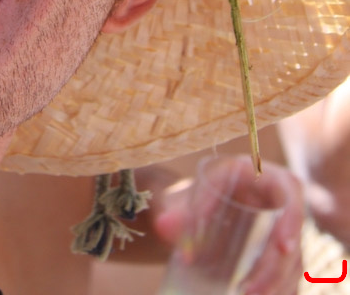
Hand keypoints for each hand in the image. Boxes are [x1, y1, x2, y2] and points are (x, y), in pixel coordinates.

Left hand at [154, 158, 303, 294]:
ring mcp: (281, 229)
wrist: (190, 213)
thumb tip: (162, 226)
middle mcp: (276, 200)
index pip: (290, 188)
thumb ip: (174, 210)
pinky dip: (279, 288)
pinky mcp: (279, 253)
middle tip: (250, 291)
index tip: (284, 247)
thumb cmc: (191, 198)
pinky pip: (289, 274)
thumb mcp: (183, 198)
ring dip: (276, 284)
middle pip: (291, 234)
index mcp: (258, 174)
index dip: (293, 216)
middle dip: (274, 267)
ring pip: (292, 260)